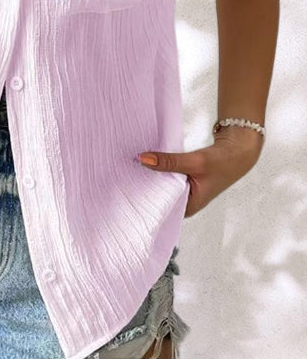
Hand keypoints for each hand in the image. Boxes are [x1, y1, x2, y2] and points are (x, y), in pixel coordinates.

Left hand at [137, 125, 263, 216]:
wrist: (238, 150)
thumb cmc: (222, 162)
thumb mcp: (193, 162)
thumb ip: (168, 162)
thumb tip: (142, 159)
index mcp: (189, 206)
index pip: (161, 208)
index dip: (144, 199)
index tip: (125, 189)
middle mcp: (186, 201)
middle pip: (159, 196)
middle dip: (144, 186)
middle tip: (121, 176)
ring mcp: (185, 190)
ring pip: (162, 185)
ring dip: (151, 176)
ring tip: (128, 169)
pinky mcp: (184, 179)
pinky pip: (166, 176)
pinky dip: (158, 169)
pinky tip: (144, 162)